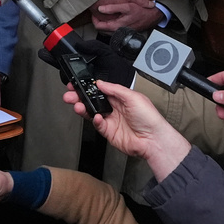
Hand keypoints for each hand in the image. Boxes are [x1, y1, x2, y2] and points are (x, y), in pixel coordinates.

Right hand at [63, 80, 189, 181]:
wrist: (153, 140)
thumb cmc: (149, 118)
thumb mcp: (133, 97)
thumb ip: (115, 89)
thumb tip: (101, 83)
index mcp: (120, 98)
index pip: (100, 90)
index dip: (89, 87)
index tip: (78, 84)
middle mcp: (114, 108)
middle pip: (93, 101)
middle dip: (80, 97)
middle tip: (70, 95)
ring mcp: (111, 120)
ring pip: (92, 112)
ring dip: (83, 108)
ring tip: (76, 104)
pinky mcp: (109, 132)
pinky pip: (97, 125)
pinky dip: (95, 120)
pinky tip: (96, 117)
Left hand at [90, 0, 162, 31]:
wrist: (152, 16)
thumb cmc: (141, 11)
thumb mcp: (127, 6)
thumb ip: (113, 7)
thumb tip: (101, 9)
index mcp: (116, 26)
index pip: (98, 26)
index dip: (94, 19)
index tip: (94, 13)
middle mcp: (118, 31)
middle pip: (101, 30)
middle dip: (98, 22)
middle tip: (97, 14)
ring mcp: (121, 32)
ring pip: (106, 31)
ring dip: (103, 24)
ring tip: (103, 15)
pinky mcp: (124, 31)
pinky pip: (113, 30)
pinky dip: (109, 25)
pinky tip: (111, 18)